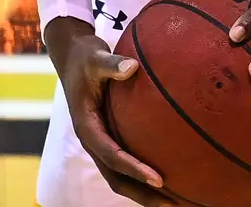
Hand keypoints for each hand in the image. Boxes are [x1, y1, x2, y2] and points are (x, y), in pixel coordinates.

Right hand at [42, 17, 179, 205]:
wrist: (72, 58)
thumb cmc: (86, 57)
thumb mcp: (95, 57)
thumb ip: (111, 64)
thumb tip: (132, 67)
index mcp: (87, 127)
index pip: (111, 155)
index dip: (133, 169)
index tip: (159, 178)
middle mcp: (93, 141)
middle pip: (117, 178)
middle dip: (143, 194)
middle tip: (173, 204)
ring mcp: (101, 142)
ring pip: (121, 177)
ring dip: (146, 192)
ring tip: (178, 200)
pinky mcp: (109, 138)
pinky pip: (127, 162)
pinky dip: (145, 173)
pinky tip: (174, 174)